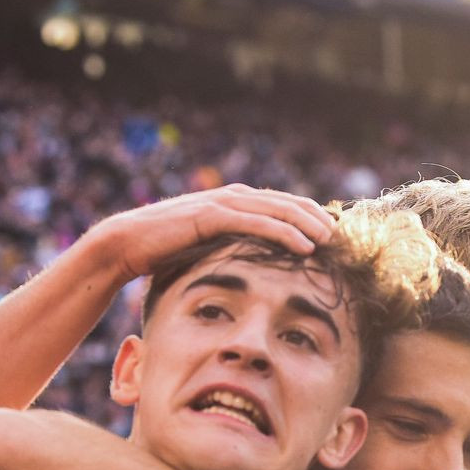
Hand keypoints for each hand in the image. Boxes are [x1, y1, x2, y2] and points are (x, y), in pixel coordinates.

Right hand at [91, 185, 335, 284]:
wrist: (125, 245)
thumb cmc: (163, 252)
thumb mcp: (204, 249)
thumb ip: (227, 250)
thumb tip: (249, 271)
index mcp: (233, 203)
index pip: (280, 205)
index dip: (309, 216)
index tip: (333, 233)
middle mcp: (232, 198)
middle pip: (286, 203)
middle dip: (316, 217)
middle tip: (343, 235)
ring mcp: (222, 204)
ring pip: (277, 209)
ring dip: (308, 223)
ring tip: (332, 239)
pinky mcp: (212, 216)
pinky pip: (257, 223)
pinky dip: (284, 231)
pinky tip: (305, 244)